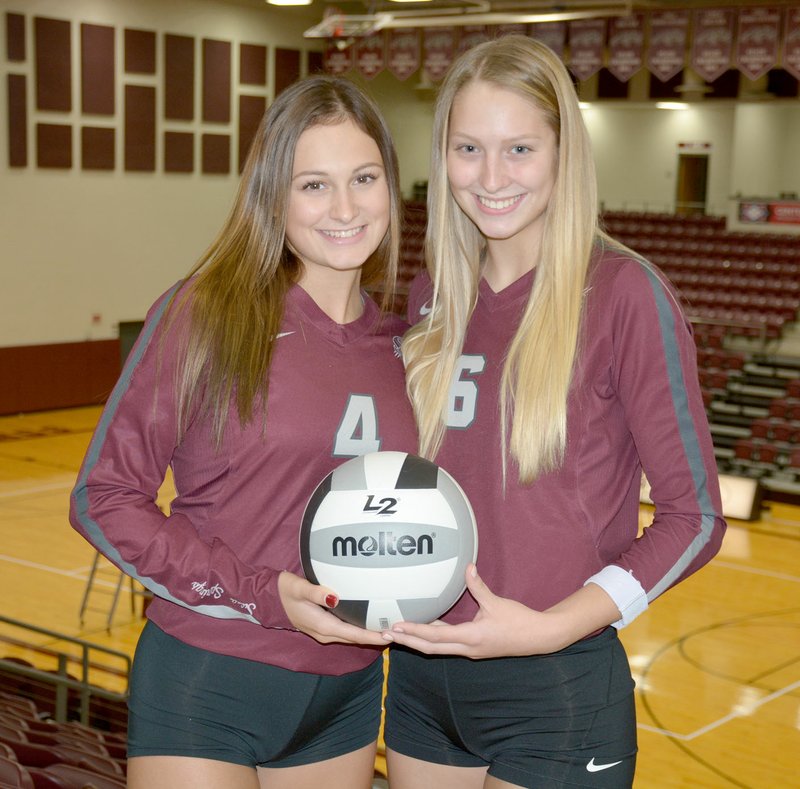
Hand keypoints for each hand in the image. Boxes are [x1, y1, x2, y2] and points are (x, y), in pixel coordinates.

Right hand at [277, 571, 385, 646]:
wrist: (272, 598)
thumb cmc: (286, 590)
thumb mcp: (299, 588)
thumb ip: (317, 593)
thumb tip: (335, 597)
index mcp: (322, 626)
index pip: (353, 634)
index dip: (372, 636)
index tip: (389, 635)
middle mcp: (325, 633)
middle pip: (355, 638)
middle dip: (374, 637)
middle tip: (396, 631)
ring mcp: (323, 632)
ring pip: (350, 637)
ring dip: (367, 634)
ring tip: (386, 628)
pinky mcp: (323, 627)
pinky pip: (345, 632)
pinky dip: (358, 630)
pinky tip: (368, 622)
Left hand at [382, 565, 610, 657]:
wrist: (538, 638)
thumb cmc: (519, 620)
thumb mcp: (497, 602)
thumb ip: (478, 586)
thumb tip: (467, 566)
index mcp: (472, 637)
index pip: (436, 637)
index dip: (415, 632)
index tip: (396, 627)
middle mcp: (467, 648)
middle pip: (430, 648)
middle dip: (407, 641)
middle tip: (386, 633)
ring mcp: (470, 651)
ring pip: (437, 648)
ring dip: (417, 641)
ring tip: (398, 633)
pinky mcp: (473, 648)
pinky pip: (447, 645)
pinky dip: (432, 638)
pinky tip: (423, 628)